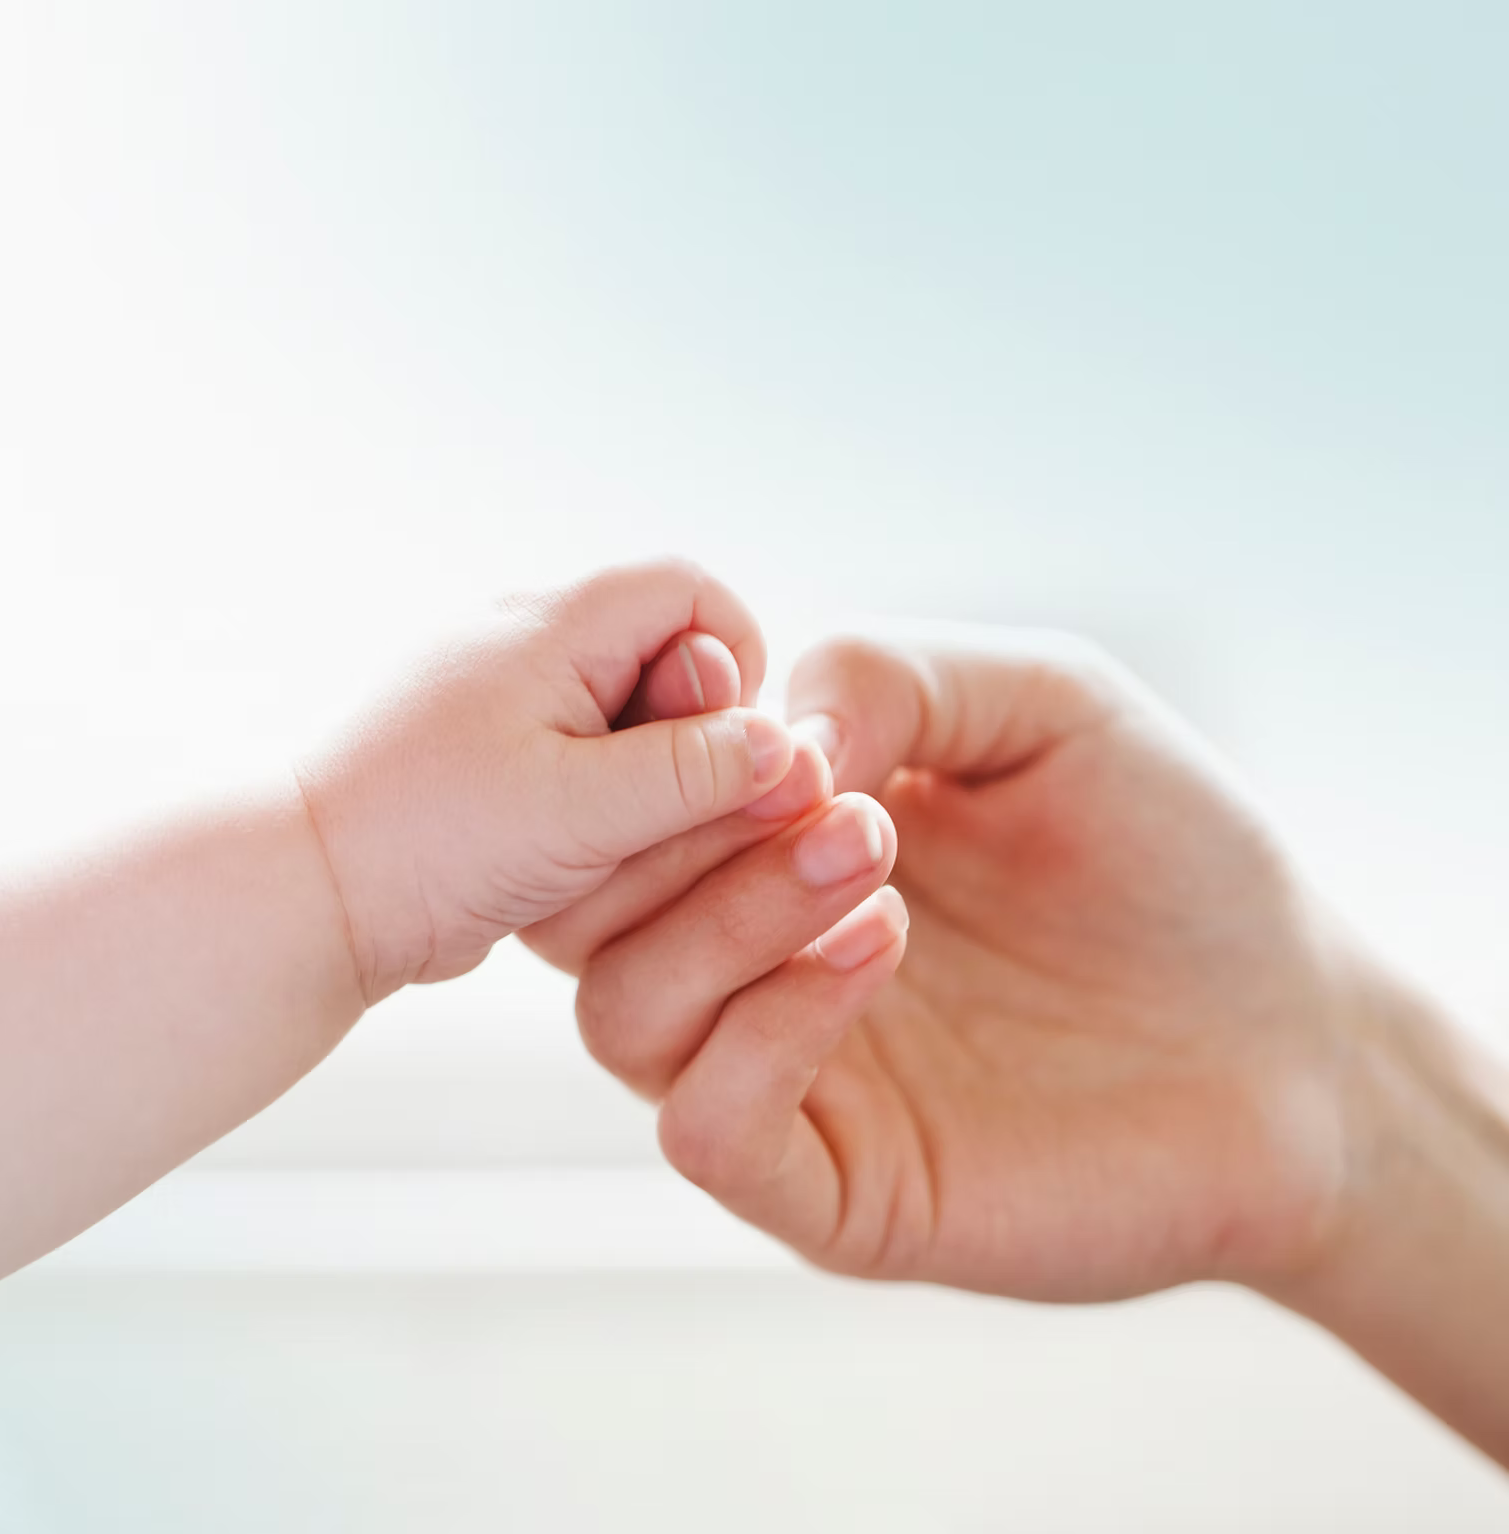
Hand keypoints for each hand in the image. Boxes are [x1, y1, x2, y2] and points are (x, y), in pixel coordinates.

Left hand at [297, 561, 795, 1001]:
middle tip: (664, 818)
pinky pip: (577, 755)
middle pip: (664, 654)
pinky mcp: (485, 753)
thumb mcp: (582, 809)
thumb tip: (787, 747)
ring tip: (605, 849)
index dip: (736, 668)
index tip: (730, 757)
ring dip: (644, 781)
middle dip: (691, 737)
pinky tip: (569, 861)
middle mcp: (523, 638)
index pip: (692, 593)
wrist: (303, 896)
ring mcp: (500, 695)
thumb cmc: (430, 842)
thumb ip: (695, 772)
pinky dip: (597, 804)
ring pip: (624, 714)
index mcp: (551, 621)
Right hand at [533, 628, 1368, 1300]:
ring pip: (623, 1017)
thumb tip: (770, 733)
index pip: (617, 808)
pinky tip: (882, 947)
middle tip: (822, 784)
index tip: (750, 704)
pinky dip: (763, 1030)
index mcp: (771, 848)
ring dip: (723, 917)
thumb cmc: (1169, 858)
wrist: (1298, 1034)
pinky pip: (710, 1130)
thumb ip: (896, 672)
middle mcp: (751, 963)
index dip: (649, 746)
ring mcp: (790, 1078)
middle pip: (581, 913)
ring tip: (871, 855)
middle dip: (671, 832)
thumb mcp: (1045, 701)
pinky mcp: (839, 1192)